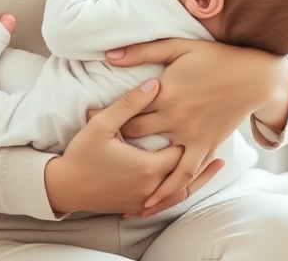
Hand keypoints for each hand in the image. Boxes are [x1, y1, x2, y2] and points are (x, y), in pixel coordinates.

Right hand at [43, 79, 224, 215]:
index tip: (206, 111)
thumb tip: (153, 84)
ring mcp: (146, 198)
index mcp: (147, 165)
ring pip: (183, 189)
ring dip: (202, 176)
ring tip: (220, 162)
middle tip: (222, 131)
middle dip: (204, 152)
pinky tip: (188, 182)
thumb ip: (130, 104)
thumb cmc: (82, 154)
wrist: (65, 187)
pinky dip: (183, 190)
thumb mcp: (102, 124)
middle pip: (188, 169)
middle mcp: (152, 186)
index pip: (182, 147)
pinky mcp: (138, 204)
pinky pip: (169, 199)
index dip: (194, 130)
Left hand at [104, 39, 287, 216]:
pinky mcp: (206, 145)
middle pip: (137, 133)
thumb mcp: (177, 47)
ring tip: (118, 188)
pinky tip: (155, 202)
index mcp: (165, 91)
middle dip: (117, 142)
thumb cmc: (215, 57)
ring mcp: (191, 134)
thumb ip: (142, 52)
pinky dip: (170, 189)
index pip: (127, 107)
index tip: (88, 118)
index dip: (105, 113)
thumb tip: (110, 55)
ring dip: (138, 174)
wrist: (253, 77)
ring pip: (158, 160)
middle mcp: (175, 116)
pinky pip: (186, 173)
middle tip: (96, 150)